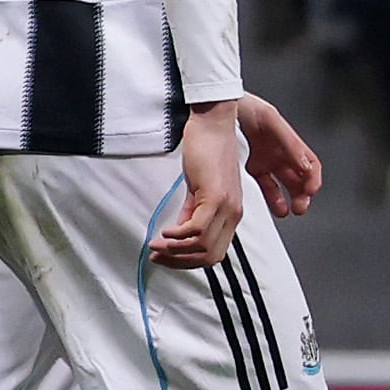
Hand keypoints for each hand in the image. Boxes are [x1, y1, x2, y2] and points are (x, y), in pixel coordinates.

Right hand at [155, 100, 249, 263]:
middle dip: (181, 261)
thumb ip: (193, 210)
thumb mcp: (200, 188)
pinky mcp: (215, 197)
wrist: (214, 128)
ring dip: (175, 251)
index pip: (214, 252)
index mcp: (231, 213)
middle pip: (211, 255)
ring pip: (203, 245)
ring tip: (156, 246)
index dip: (189, 261)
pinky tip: (165, 233)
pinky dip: (178, 236)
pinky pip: (198, 228)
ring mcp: (226, 206)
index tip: (167, 258)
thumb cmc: (208, 152)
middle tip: (158, 256)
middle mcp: (232, 213)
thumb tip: (180, 230)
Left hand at [239, 94, 322, 219]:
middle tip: (300, 207)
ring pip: (282, 185)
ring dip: (286, 199)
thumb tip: (305, 165)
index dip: (313, 179)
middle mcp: (281, 154)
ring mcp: (265, 160)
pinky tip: (270, 204)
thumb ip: (289, 143)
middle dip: (302, 195)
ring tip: (287, 211)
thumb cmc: (246, 106)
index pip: (310, 165)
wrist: (218, 105)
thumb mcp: (271, 120)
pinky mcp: (250, 165)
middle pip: (299, 179)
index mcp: (290, 144)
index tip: (310, 191)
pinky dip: (269, 196)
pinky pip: (264, 185)